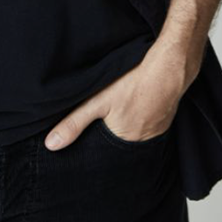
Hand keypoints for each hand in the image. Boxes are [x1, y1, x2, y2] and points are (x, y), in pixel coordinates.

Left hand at [43, 46, 186, 150]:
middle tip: (104, 118)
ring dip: (126, 125)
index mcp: (123, 142)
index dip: (95, 143)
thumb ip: (74, 123)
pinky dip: (140, 118)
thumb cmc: (133, 84)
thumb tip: (51, 145)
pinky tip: (136, 105)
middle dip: (109, 134)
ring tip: (120, 110)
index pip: (103, 152)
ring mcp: (156, 131)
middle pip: (119, 143)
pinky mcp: (165, 120)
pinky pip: (148, 125)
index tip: (89, 135)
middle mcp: (141, 143)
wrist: (170, 69)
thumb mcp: (98, 101)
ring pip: (134, 133)